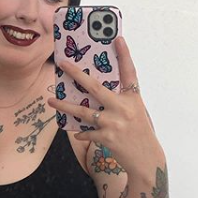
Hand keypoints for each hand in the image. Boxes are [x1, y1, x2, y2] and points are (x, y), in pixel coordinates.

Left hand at [47, 36, 164, 176]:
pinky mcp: (106, 138)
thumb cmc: (138, 133)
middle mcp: (123, 108)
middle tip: (62, 64)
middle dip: (76, 74)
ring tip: (51, 101)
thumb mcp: (134, 112)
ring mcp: (114, 123)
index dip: (124, 54)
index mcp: (133, 98)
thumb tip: (94, 93)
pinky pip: (86, 132)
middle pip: (95, 87)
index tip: (117, 38)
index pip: (129, 72)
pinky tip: (77, 132)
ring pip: (82, 111)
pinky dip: (81, 132)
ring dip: (64, 106)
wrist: (146, 159)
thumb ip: (118, 102)